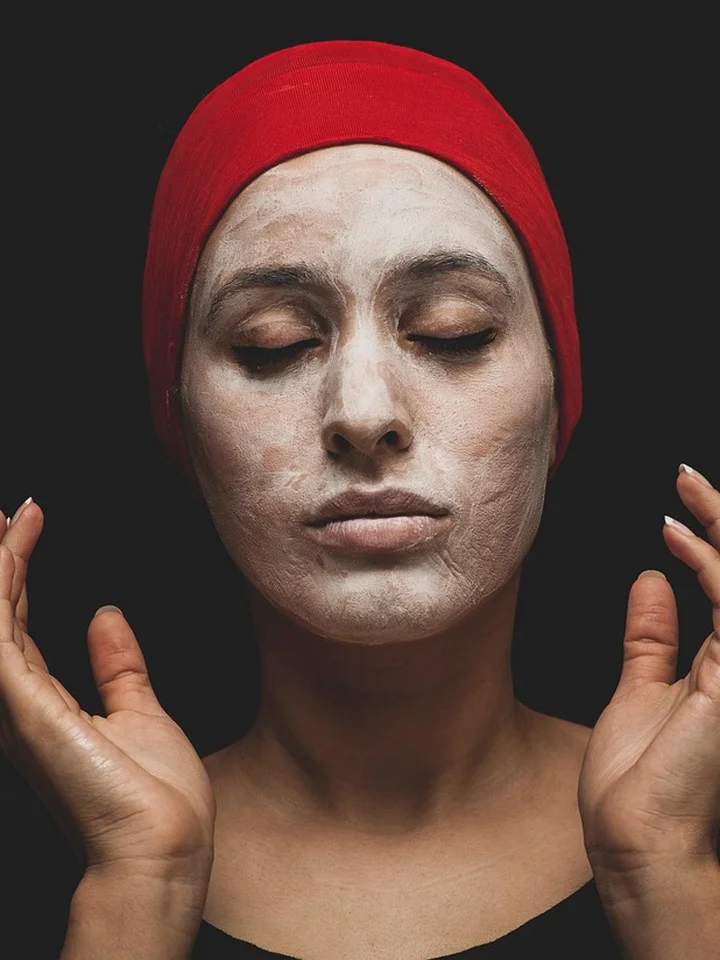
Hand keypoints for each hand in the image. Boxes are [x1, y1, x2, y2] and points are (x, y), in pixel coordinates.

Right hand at [0, 499, 215, 883]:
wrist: (163, 848)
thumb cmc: (155, 798)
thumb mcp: (140, 712)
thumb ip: (117, 666)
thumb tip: (104, 616)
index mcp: (45, 705)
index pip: (18, 624)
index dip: (16, 572)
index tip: (26, 523)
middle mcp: (22, 703)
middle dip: (0, 557)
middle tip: (6, 508)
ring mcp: (19, 705)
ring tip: (3, 516)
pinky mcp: (26, 706)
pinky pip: (0, 633)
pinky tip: (3, 549)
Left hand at [578, 464, 719, 874]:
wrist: (635, 842)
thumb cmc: (639, 783)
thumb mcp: (642, 688)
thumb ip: (653, 637)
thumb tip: (650, 580)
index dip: (712, 544)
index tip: (677, 512)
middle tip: (689, 479)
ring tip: (689, 489)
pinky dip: (709, 563)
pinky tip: (677, 535)